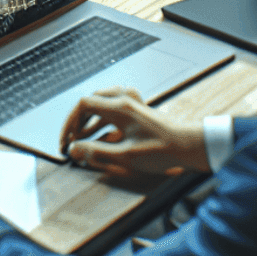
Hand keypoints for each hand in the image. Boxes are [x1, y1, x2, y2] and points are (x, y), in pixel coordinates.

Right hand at [60, 87, 208, 176]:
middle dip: (77, 120)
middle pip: (91, 101)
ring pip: (102, 101)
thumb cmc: (161, 150)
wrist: (189, 145)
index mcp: (118, 108)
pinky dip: (104, 117)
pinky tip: (104, 131)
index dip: (71, 122)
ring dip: (90, 118)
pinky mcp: (140, 110)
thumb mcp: (125, 156)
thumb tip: (73, 149)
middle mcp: (124, 100)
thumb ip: (96, 152)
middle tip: (71, 138)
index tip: (67, 140)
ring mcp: (133, 103)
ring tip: (83, 136)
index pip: (83, 104)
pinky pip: (115, 106)